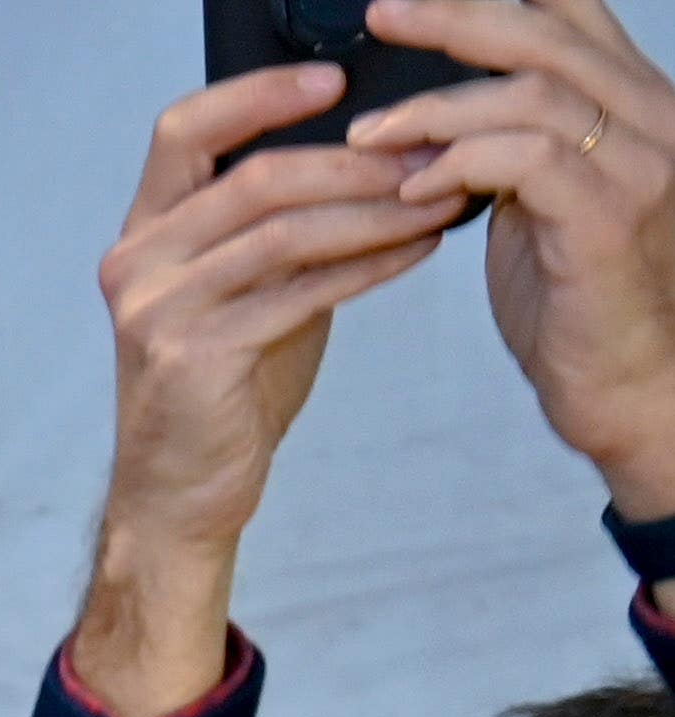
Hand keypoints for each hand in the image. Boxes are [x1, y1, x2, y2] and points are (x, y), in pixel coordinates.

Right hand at [74, 63, 459, 713]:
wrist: (180, 491)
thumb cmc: (223, 386)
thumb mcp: (247, 288)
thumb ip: (282, 227)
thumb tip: (381, 156)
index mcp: (144, 234)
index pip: (185, 131)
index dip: (259, 93)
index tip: (337, 77)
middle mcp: (137, 264)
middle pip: (252, 175)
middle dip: (354, 159)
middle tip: (429, 149)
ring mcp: (158, 312)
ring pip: (281, 229)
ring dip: (373, 209)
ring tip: (439, 197)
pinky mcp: (193, 357)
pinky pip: (299, 291)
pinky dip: (369, 264)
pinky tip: (419, 250)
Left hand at [367, 0, 674, 498]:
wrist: (624, 382)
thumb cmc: (574, 295)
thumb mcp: (538, 200)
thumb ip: (506, 146)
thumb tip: (433, 115)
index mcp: (632, 106)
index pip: (573, 17)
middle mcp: (651, 121)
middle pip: (550, 35)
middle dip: (456, 19)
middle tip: (383, 16)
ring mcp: (639, 168)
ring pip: (534, 94)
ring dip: (437, 107)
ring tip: (369, 134)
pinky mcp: (610, 220)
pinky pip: (527, 161)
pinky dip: (459, 162)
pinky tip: (411, 186)